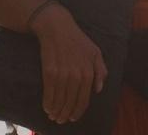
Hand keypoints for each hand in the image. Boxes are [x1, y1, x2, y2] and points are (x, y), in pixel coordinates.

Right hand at [31, 3, 106, 124]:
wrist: (58, 28)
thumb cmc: (78, 40)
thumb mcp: (95, 52)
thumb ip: (100, 70)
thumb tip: (99, 89)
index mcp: (89, 72)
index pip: (84, 99)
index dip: (78, 111)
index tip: (74, 117)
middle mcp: (77, 76)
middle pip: (71, 102)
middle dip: (66, 114)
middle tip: (62, 120)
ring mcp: (63, 74)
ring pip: (60, 100)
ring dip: (56, 111)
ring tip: (54, 116)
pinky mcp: (50, 72)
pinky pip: (49, 93)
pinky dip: (48, 103)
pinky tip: (47, 107)